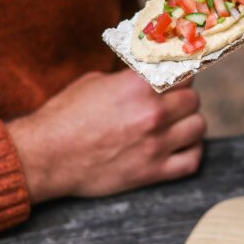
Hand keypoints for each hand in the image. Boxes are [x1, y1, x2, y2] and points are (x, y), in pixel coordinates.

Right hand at [8, 71, 204, 202]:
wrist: (46, 156)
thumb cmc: (65, 115)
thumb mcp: (96, 82)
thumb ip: (130, 78)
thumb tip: (152, 73)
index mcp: (139, 85)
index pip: (183, 71)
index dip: (181, 73)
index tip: (178, 77)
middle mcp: (153, 112)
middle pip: (193, 99)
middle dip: (183, 98)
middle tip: (171, 102)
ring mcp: (155, 144)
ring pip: (198, 127)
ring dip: (189, 124)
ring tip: (175, 124)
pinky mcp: (152, 171)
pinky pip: (192, 161)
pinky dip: (191, 152)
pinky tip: (179, 147)